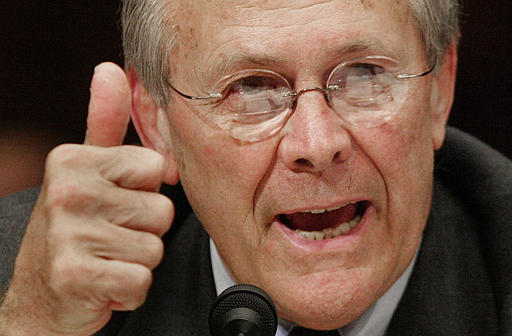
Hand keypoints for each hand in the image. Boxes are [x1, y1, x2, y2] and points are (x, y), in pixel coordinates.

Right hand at [0, 63, 173, 335]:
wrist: (42, 295)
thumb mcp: (88, 171)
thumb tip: (111, 69)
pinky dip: (129, 290)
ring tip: (106, 257)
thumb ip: (105, 123)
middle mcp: (66, 192)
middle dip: (144, 230)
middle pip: (162, 211)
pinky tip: (103, 283)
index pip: (157, 168)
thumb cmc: (76, 227)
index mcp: (73, 160)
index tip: (117, 202)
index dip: (146, 192)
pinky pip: (141, 282)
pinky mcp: (74, 277)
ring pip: (154, 248)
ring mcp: (67, 235)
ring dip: (137, 261)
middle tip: (110, 235)